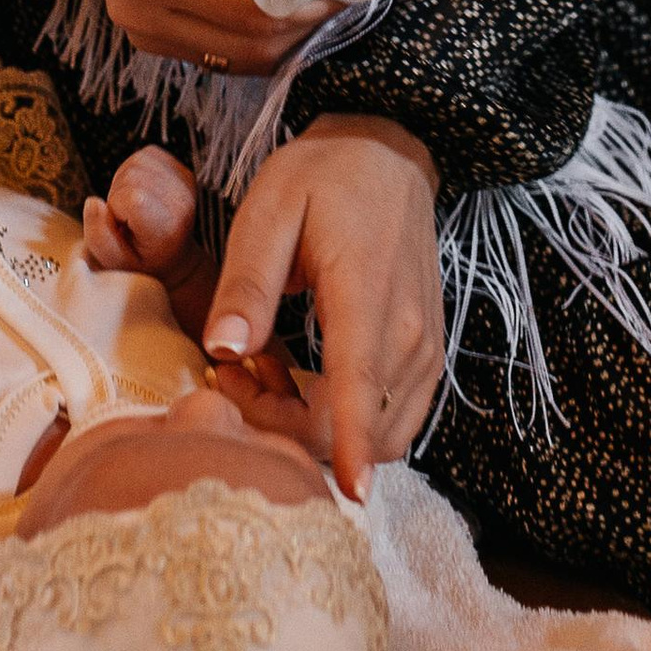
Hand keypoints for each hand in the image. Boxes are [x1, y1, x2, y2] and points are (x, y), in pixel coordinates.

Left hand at [202, 114, 442, 499]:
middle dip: (287, 429)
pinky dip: (345, 420)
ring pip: (378, 433)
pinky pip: (391, 418)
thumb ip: (248, 281)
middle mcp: (409, 331)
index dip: (354, 450)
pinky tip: (301, 379)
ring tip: (264, 372)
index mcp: (367, 292)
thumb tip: (224, 349)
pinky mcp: (425, 355)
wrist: (390, 152)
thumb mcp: (270, 209)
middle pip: (356, 427)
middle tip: (234, 376)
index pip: (361, 389)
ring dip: (314, 428)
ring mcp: (425, 347)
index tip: (347, 497)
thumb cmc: (324, 175)